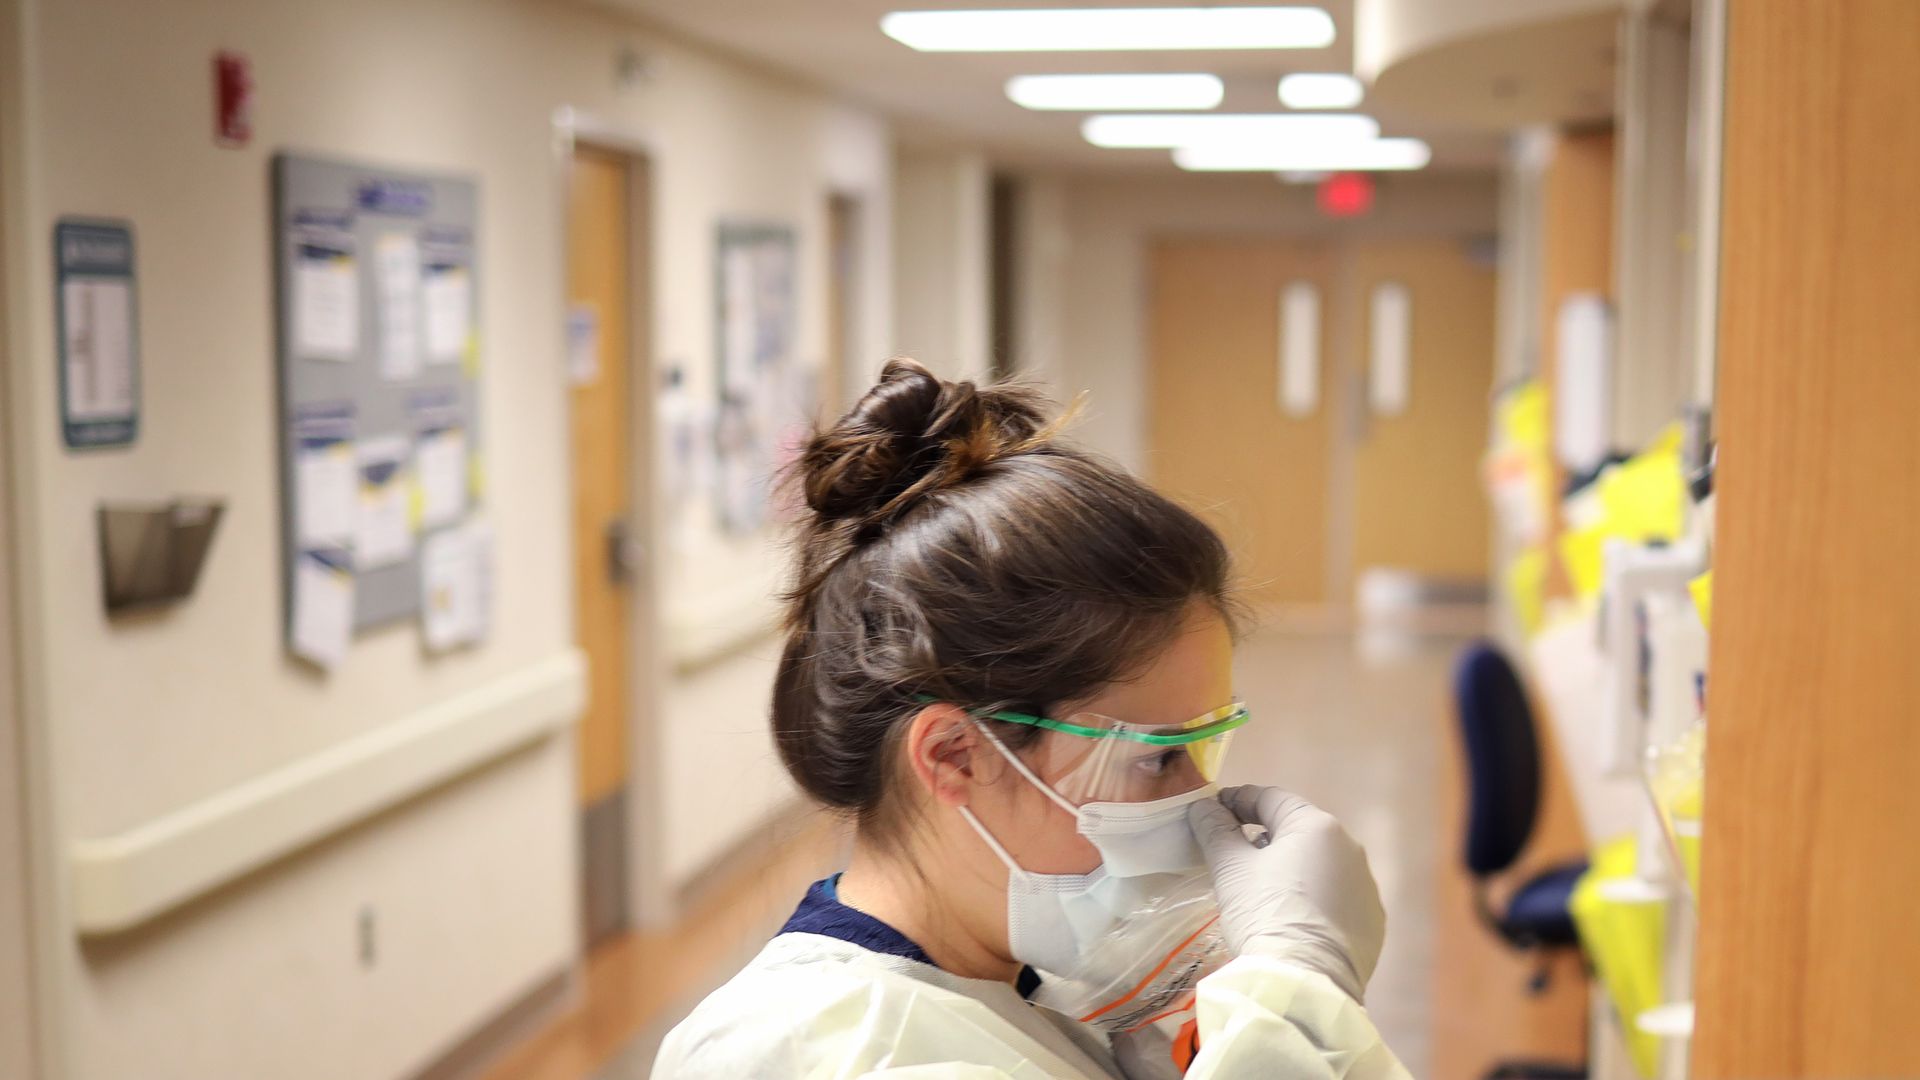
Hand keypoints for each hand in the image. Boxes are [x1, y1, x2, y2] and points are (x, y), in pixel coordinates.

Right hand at [1188, 785, 1385, 1000]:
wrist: (1305, 984)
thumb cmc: (1265, 915)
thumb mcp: (1230, 870)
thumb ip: (1215, 830)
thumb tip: (1203, 807)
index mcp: (1317, 826)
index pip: (1271, 799)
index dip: (1238, 801)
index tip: (1214, 812)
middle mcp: (1351, 848)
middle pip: (1298, 830)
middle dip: (1265, 835)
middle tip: (1233, 851)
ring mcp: (1366, 887)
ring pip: (1320, 864)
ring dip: (1292, 867)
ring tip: (1262, 888)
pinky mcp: (1372, 922)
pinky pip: (1336, 897)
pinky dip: (1314, 898)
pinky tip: (1293, 917)